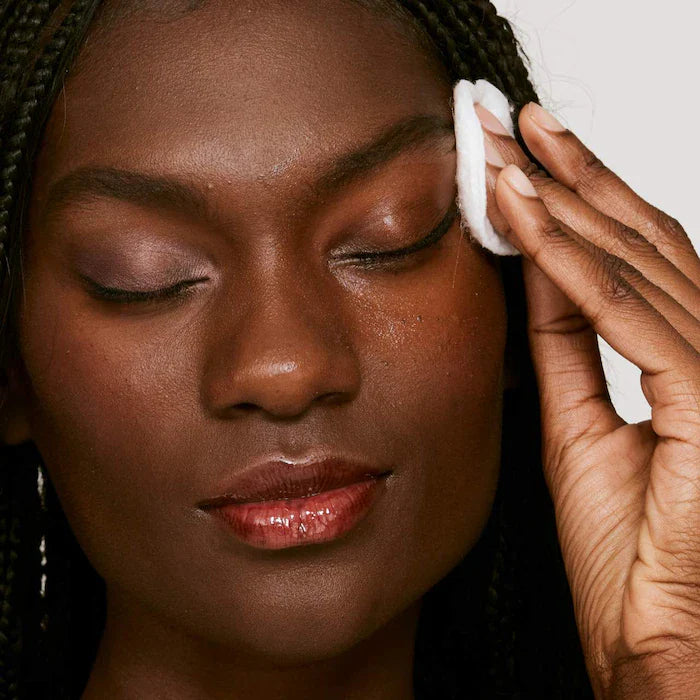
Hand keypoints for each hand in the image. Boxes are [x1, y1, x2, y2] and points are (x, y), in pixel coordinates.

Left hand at [476, 102, 699, 698]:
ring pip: (635, 263)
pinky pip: (626, 316)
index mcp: (686, 358)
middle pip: (640, 240)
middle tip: (518, 123)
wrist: (654, 633)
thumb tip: (539, 271)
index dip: (578, 201)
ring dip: (566, 203)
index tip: (523, 159)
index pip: (630, 258)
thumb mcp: (576, 421)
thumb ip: (565, 345)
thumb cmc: (624, 544)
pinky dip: (571, 264)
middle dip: (575, 175)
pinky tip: (526, 217)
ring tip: (510, 153)